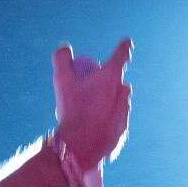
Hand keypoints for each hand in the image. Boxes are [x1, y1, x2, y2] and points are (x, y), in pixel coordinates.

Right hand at [52, 38, 132, 169]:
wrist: (80, 144)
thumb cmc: (72, 109)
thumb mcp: (61, 80)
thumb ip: (61, 59)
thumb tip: (63, 46)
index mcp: (111, 77)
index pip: (121, 56)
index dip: (123, 47)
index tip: (126, 42)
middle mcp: (122, 94)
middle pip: (119, 82)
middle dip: (110, 81)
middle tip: (92, 87)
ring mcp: (124, 113)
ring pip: (118, 102)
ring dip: (109, 101)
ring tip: (89, 108)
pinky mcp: (121, 131)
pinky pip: (115, 121)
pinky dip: (106, 119)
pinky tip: (93, 125)